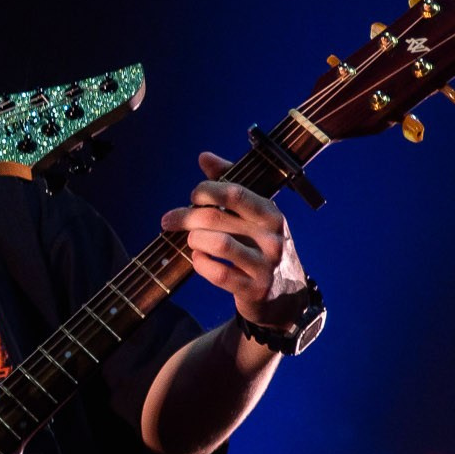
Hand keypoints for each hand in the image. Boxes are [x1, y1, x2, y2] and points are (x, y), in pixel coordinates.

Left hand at [159, 151, 307, 327]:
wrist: (286, 297)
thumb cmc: (262, 248)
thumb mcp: (254, 216)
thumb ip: (230, 184)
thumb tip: (204, 156)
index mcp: (272, 215)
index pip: (235, 193)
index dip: (206, 190)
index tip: (193, 197)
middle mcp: (272, 238)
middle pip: (216, 218)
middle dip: (185, 217)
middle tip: (168, 221)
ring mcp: (264, 266)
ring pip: (217, 244)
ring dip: (194, 240)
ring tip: (191, 241)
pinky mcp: (254, 290)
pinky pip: (218, 273)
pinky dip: (200, 264)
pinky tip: (198, 260)